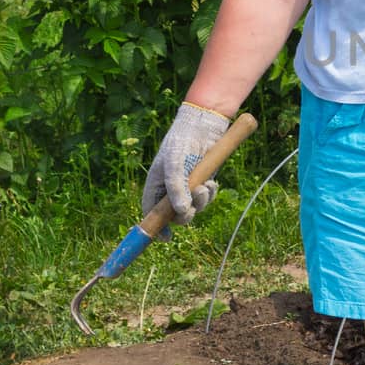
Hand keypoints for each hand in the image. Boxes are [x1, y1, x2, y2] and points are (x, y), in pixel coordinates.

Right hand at [142, 102, 231, 224]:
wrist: (203, 126)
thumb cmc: (182, 142)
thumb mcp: (175, 164)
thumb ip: (176, 187)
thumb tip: (180, 211)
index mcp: (155, 185)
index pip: (151, 212)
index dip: (156, 227)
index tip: (166, 238)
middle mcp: (170, 189)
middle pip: (175, 215)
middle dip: (186, 214)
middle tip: (194, 205)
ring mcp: (187, 186)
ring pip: (194, 208)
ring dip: (201, 201)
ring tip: (205, 186)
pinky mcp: (202, 182)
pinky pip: (206, 198)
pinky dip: (210, 194)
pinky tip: (212, 183)